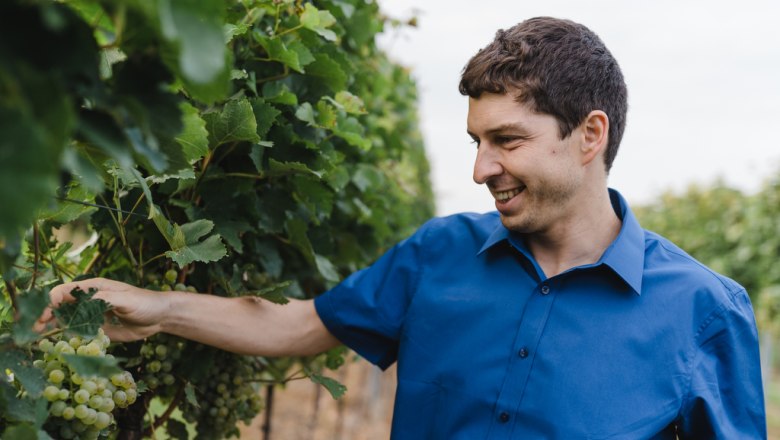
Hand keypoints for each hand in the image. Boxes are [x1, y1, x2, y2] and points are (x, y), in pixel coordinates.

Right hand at [38, 278, 169, 341]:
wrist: (159, 317)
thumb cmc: (144, 302)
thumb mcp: (125, 299)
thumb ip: (104, 298)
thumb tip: (82, 301)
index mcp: (92, 287)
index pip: (64, 291)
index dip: (50, 301)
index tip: (45, 314)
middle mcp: (88, 300)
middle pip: (59, 305)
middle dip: (45, 315)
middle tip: (35, 329)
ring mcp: (91, 315)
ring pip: (65, 319)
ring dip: (52, 326)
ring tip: (40, 337)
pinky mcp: (97, 329)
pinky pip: (78, 332)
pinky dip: (67, 336)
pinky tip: (59, 344)